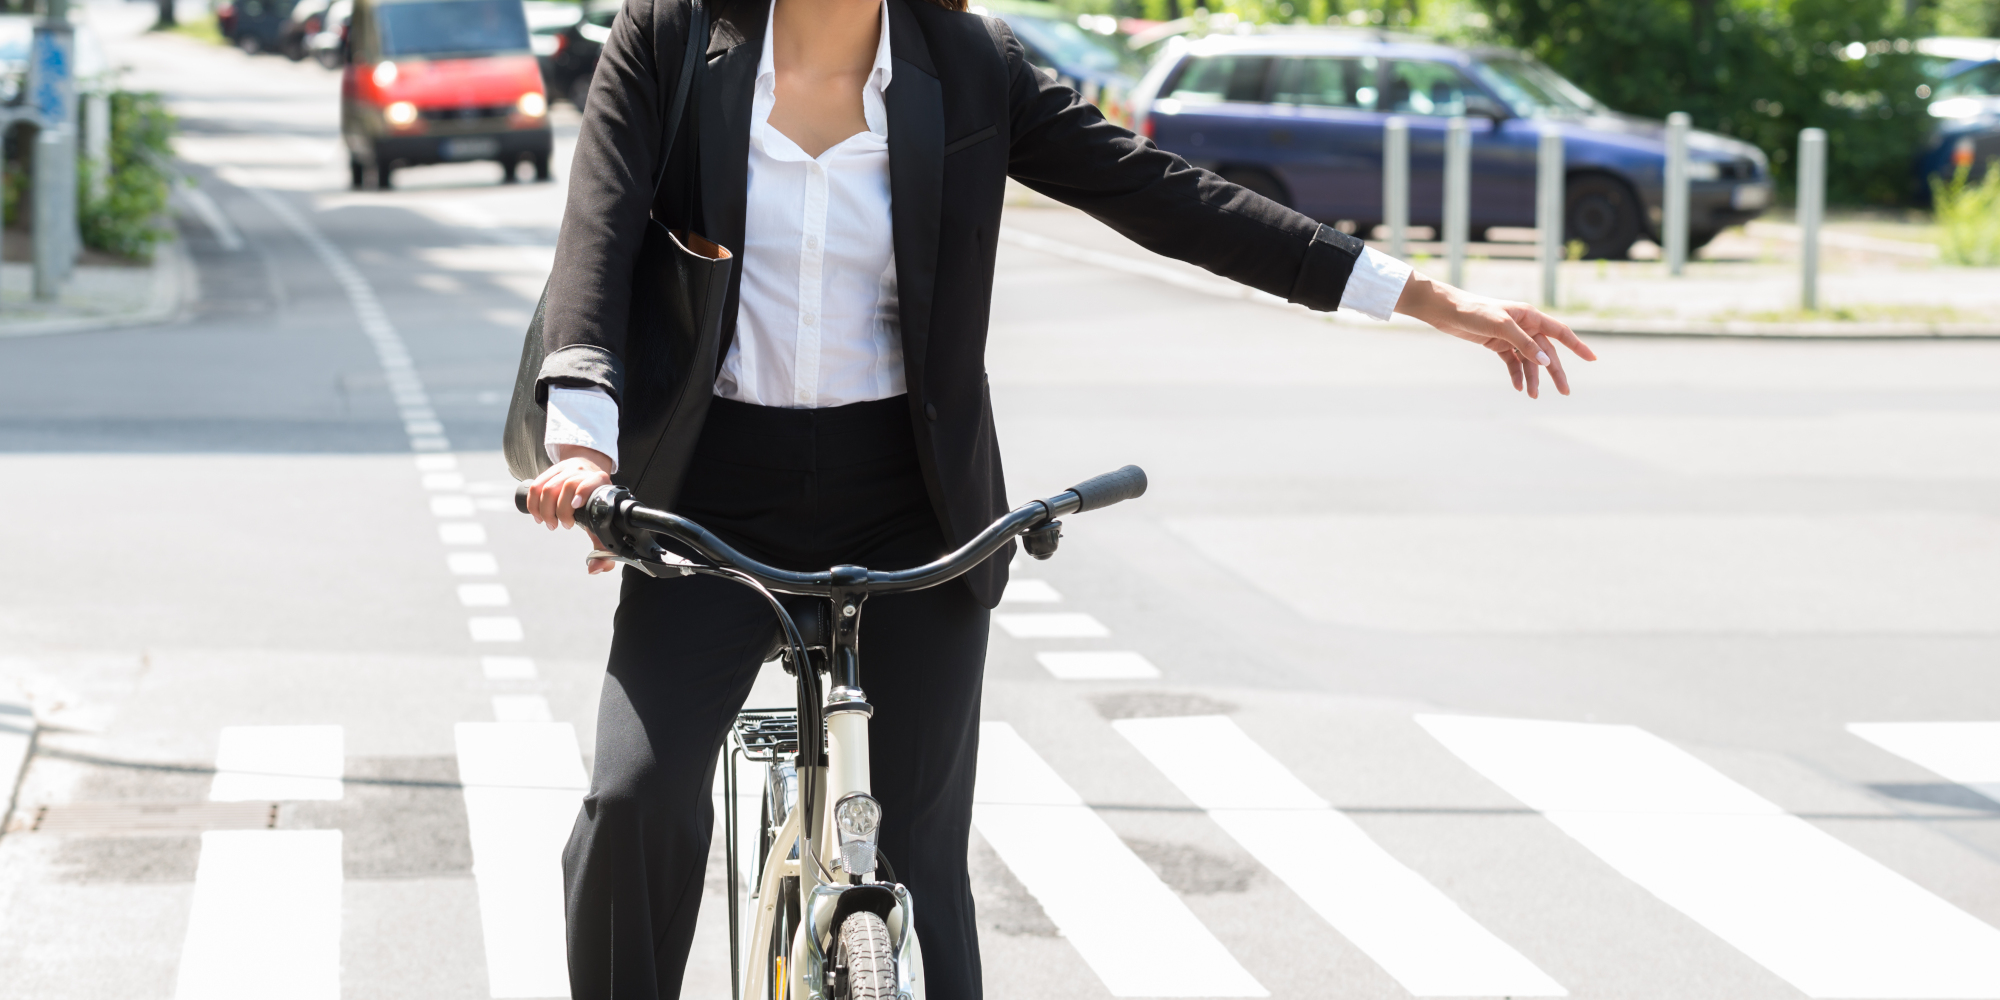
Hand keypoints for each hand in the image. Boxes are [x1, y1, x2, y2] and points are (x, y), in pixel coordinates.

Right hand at [526, 445, 616, 574]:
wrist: (589, 476)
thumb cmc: (596, 505)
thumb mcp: (603, 524)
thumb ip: (603, 550)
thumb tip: (594, 569)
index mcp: (599, 482)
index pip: (590, 482)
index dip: (582, 492)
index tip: (575, 507)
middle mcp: (582, 473)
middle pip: (566, 486)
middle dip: (560, 510)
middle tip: (561, 525)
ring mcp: (565, 470)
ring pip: (548, 487)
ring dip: (545, 509)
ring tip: (549, 523)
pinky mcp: (551, 471)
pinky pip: (536, 486)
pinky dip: (533, 504)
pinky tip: (538, 516)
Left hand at [1394, 272, 1596, 397]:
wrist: (1446, 311)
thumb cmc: (1474, 312)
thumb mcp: (1500, 327)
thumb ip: (1524, 343)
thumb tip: (1546, 360)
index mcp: (1530, 316)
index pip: (1560, 332)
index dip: (1577, 346)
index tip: (1593, 359)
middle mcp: (1524, 325)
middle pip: (1546, 352)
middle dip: (1555, 372)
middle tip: (1565, 392)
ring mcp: (1511, 336)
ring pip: (1529, 360)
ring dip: (1532, 377)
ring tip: (1533, 395)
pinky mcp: (1497, 344)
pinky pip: (1512, 362)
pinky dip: (1516, 375)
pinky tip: (1517, 387)